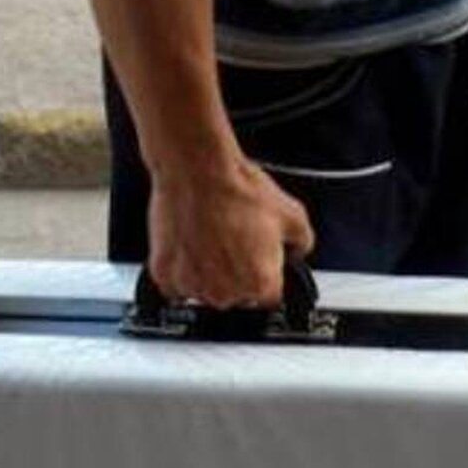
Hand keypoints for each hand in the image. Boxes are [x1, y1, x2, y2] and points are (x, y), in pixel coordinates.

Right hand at [147, 155, 315, 307]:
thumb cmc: (238, 190)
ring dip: (207, 273)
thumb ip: (302, 244)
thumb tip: (296, 251)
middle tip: (232, 240)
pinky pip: (176, 284)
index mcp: (261, 283)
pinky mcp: (166, 277)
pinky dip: (181, 269)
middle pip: (235, 295)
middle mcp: (227, 293)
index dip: (264, 272)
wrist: (198, 172)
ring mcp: (194, 287)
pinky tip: (189, 244)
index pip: (269, 295)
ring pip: (205, 290)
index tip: (257, 258)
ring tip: (209, 238)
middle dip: (235, 273)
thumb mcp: (293, 214)